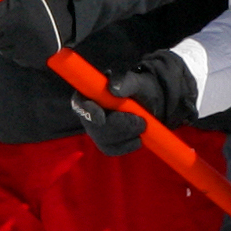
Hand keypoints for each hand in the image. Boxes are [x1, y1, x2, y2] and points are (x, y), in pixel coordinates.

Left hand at [0, 0, 73, 69]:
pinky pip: (16, 57)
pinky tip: (23, 36)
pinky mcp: (38, 58)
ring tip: (13, 25)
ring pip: (2, 48)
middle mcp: (22, 32)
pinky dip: (15, 48)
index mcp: (14, 12)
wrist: (67, 5)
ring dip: (1, 38)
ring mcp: (30, 48)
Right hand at [72, 51, 198, 156]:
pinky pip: (112, 149)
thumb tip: (113, 88)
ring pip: (103, 140)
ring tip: (143, 124)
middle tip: (140, 121)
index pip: (79, 103)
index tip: (102, 117)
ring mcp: (95, 129)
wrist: (151, 102)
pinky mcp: (105, 142)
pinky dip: (128, 145)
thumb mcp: (137, 82)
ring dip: (126, 135)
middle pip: (93, 126)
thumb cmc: (141, 88)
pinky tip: (138, 138)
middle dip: (117, 126)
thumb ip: (125, 82)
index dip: (88, 112)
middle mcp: (88, 112)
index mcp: (90, 92)